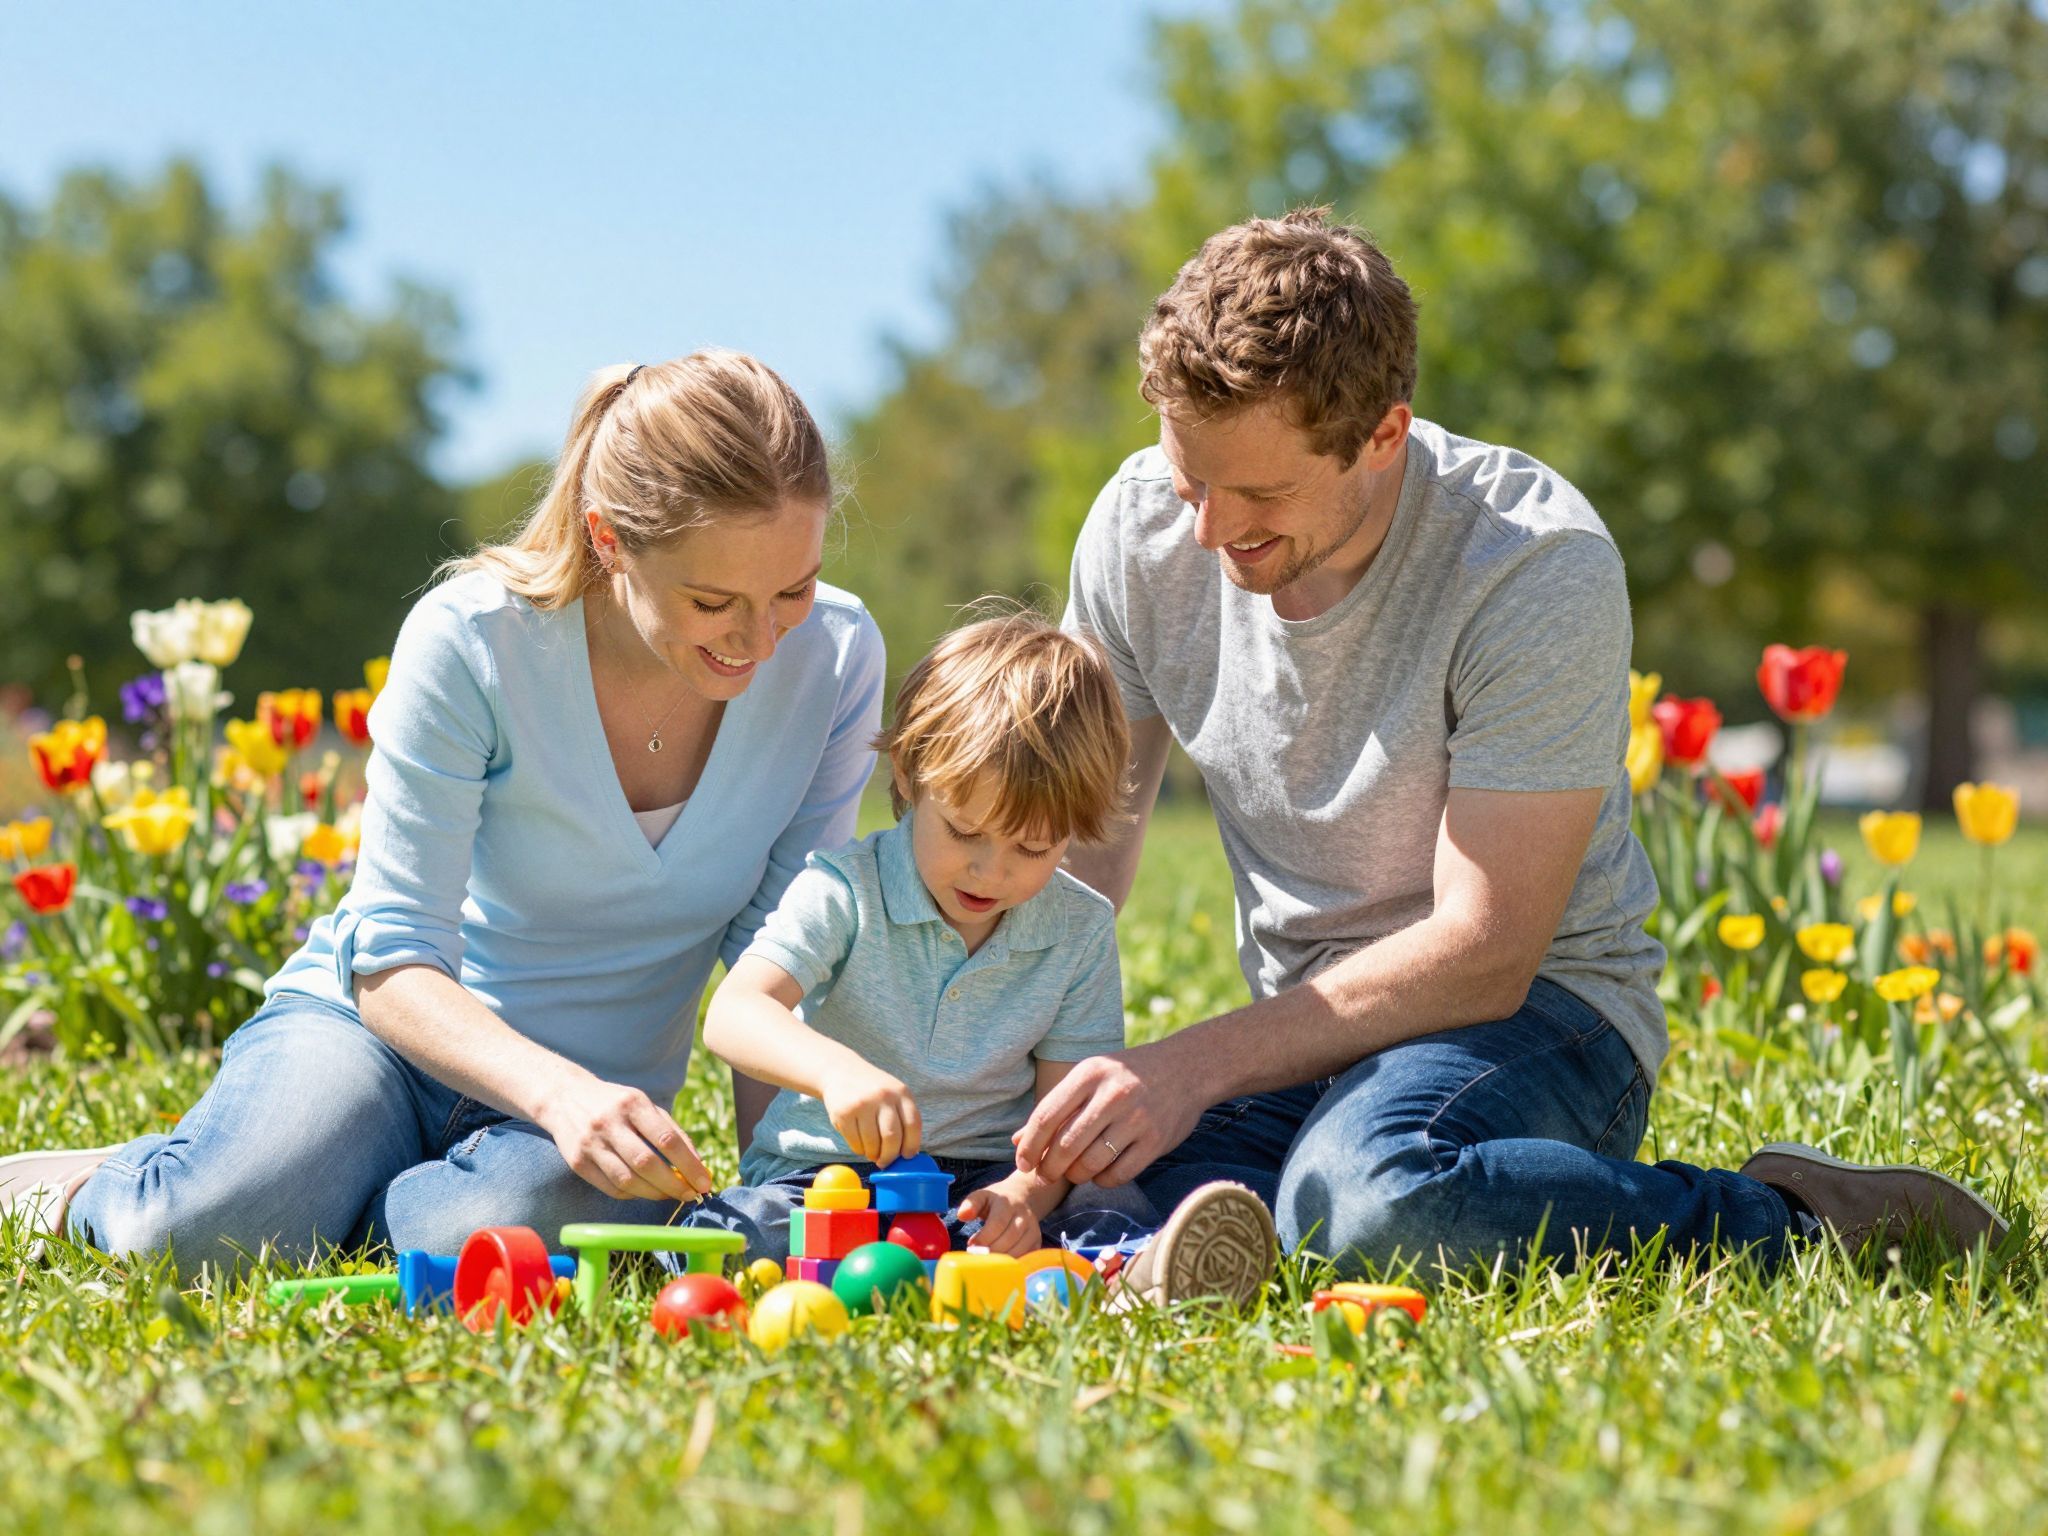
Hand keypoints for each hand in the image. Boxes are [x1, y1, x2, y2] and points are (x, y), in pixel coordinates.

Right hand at [535, 1073, 713, 1201]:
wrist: (563, 1097)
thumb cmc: (615, 1103)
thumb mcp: (644, 1104)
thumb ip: (671, 1130)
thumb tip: (697, 1164)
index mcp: (633, 1103)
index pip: (667, 1140)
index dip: (690, 1165)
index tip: (705, 1182)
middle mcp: (609, 1123)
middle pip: (647, 1164)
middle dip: (674, 1185)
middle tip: (691, 1195)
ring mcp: (590, 1143)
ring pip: (628, 1180)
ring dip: (655, 1194)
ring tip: (671, 1195)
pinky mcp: (577, 1162)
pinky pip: (611, 1187)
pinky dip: (633, 1195)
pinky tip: (646, 1192)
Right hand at [819, 1058, 923, 1166]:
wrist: (840, 1072)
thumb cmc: (872, 1090)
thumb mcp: (892, 1094)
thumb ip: (902, 1117)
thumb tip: (907, 1154)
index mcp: (901, 1092)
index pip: (913, 1124)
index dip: (912, 1145)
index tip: (907, 1156)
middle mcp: (883, 1096)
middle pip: (892, 1137)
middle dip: (890, 1156)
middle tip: (886, 1161)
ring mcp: (862, 1104)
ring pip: (873, 1144)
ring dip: (873, 1154)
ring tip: (872, 1151)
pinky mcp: (844, 1114)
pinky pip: (856, 1143)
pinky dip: (860, 1150)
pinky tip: (860, 1142)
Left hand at [957, 1173, 1050, 1256]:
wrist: (1021, 1197)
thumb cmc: (996, 1201)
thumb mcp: (982, 1196)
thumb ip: (971, 1204)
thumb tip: (962, 1215)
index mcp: (1007, 1203)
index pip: (997, 1223)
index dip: (984, 1238)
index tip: (971, 1246)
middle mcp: (1023, 1215)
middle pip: (1009, 1238)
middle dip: (991, 1251)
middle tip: (977, 1257)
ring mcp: (1033, 1229)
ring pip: (1019, 1250)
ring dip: (1001, 1260)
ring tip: (987, 1262)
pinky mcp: (1037, 1241)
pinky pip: (1027, 1257)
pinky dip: (1012, 1264)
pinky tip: (1000, 1265)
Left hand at [1011, 1039, 1206, 1187]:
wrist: (1186, 1068)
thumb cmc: (1126, 1075)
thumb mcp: (1090, 1078)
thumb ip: (1055, 1108)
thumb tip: (1016, 1142)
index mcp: (1089, 1074)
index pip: (1046, 1117)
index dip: (1029, 1146)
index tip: (1023, 1163)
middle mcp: (1112, 1095)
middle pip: (1065, 1145)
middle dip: (1049, 1168)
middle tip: (1046, 1175)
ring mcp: (1136, 1118)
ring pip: (1090, 1164)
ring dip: (1075, 1176)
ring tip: (1074, 1172)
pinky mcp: (1156, 1140)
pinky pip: (1118, 1174)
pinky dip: (1102, 1180)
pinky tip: (1100, 1173)